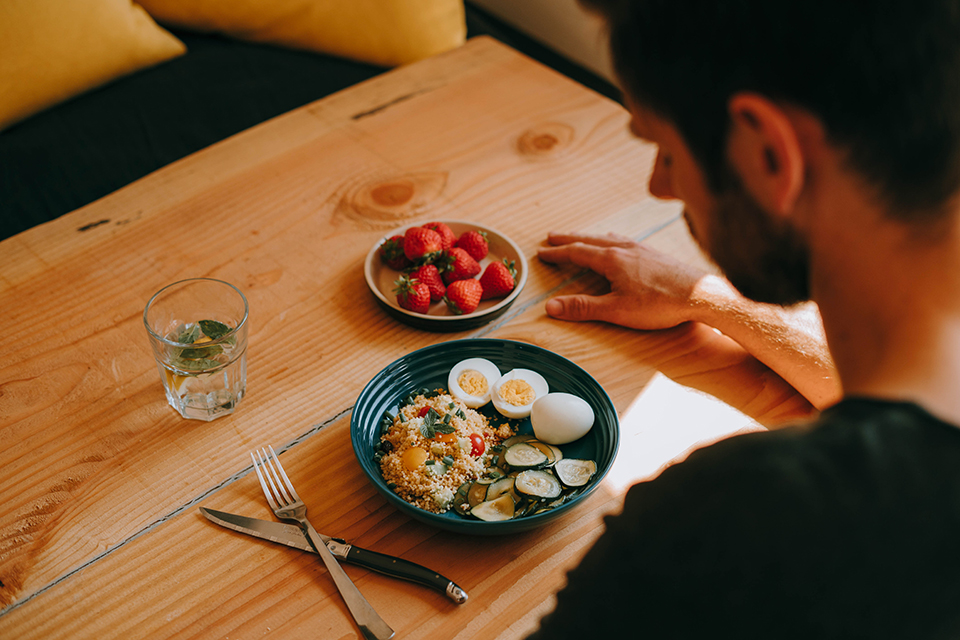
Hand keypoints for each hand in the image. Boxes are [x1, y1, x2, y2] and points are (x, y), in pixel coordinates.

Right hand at [537, 232, 713, 329]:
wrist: (700, 294)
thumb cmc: (660, 303)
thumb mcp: (616, 310)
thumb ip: (582, 307)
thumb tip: (550, 307)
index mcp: (611, 260)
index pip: (577, 253)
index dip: (557, 253)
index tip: (542, 252)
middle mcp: (625, 248)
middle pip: (590, 239)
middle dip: (569, 239)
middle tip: (552, 236)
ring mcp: (642, 249)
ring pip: (608, 238)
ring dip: (590, 237)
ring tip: (581, 237)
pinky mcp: (655, 254)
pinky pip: (625, 240)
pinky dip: (611, 239)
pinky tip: (618, 245)